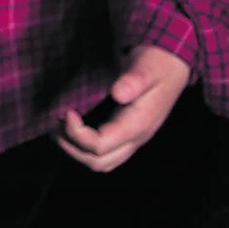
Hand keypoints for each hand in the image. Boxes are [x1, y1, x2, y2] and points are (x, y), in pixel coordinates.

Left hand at [55, 44, 192, 172]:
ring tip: (60, 129)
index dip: (77, 134)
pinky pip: (106, 155)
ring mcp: (133, 139)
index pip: (100, 146)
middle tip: (56, 124)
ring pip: (102, 163)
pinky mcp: (128, 135)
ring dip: (77, 151)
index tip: (67, 112)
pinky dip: (86, 149)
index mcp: (138, 124)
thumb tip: (118, 93)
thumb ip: (134, 79)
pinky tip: (74, 130)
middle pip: (99, 162)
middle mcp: (136, 138)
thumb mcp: (147, 66)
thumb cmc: (157, 64)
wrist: (172, 65)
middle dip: (71, 147)